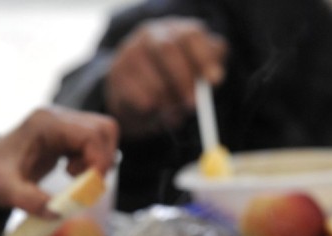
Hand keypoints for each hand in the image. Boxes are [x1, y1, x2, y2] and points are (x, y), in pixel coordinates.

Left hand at [0, 106, 118, 217]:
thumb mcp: (5, 191)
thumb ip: (30, 200)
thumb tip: (56, 213)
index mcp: (44, 124)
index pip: (90, 133)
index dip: (99, 159)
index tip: (90, 185)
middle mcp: (57, 118)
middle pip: (103, 128)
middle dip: (102, 159)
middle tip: (84, 181)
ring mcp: (62, 125)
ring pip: (102, 134)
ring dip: (98, 159)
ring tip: (74, 176)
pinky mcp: (64, 136)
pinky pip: (93, 142)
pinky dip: (91, 160)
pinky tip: (71, 172)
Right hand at [104, 17, 226, 137]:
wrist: (136, 97)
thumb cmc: (173, 83)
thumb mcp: (196, 73)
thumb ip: (210, 70)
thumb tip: (214, 77)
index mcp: (175, 30)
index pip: (190, 34)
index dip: (204, 57)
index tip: (214, 81)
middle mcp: (150, 35)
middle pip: (167, 49)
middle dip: (184, 79)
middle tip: (193, 103)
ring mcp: (129, 53)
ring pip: (152, 78)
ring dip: (168, 101)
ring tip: (171, 107)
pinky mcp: (116, 77)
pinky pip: (139, 97)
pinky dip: (152, 110)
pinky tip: (153, 109)